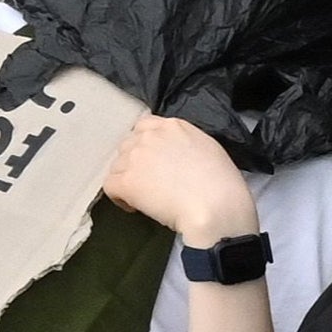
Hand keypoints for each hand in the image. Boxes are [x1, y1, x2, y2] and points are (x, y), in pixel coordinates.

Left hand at [100, 114, 258, 246]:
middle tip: (149, 183)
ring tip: (143, 197)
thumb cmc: (222, 184)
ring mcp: (136, 157)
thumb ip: (185, 144)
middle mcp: (150, 136)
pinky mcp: (127, 181)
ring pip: (117, 165)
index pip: (145, 126)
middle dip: (135, 163)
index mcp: (173, 125)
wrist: (215, 206)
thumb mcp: (208, 148)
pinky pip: (110, 186)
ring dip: (127, 179)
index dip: (146, 146)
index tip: (154, 162)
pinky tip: (134, 207)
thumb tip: (174, 156)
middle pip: (128, 145)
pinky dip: (119, 197)